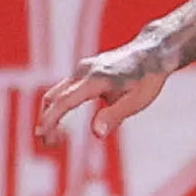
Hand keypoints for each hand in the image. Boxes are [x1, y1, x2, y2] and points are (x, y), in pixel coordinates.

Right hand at [33, 37, 173, 147]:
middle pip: (53, 96)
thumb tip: (96, 133)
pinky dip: (60, 105)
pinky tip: (64, 121)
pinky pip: (65, 88)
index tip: (41, 136)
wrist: (153, 52)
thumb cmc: (148, 78)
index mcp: (95, 80)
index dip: (50, 120)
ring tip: (55, 138)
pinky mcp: (86, 70)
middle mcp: (84, 71)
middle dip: (46, 120)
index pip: (64, 101)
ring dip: (51, 113)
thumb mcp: (137, 101)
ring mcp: (83, 69)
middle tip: (47, 144)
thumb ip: (115, 116)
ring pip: (57, 91)